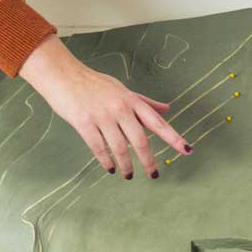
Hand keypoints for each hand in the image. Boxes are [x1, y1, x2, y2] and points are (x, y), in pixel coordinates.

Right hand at [20, 38, 189, 178]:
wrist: (65, 76)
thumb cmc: (94, 83)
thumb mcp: (123, 90)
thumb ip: (145, 102)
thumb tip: (167, 109)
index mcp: (131, 101)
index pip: (157, 122)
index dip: (173, 137)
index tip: (186, 150)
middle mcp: (120, 109)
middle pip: (140, 140)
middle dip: (148, 160)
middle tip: (154, 174)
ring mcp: (102, 117)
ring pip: (120, 148)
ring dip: (127, 165)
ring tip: (129, 175)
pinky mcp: (84, 123)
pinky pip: (99, 148)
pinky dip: (106, 161)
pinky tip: (110, 169)